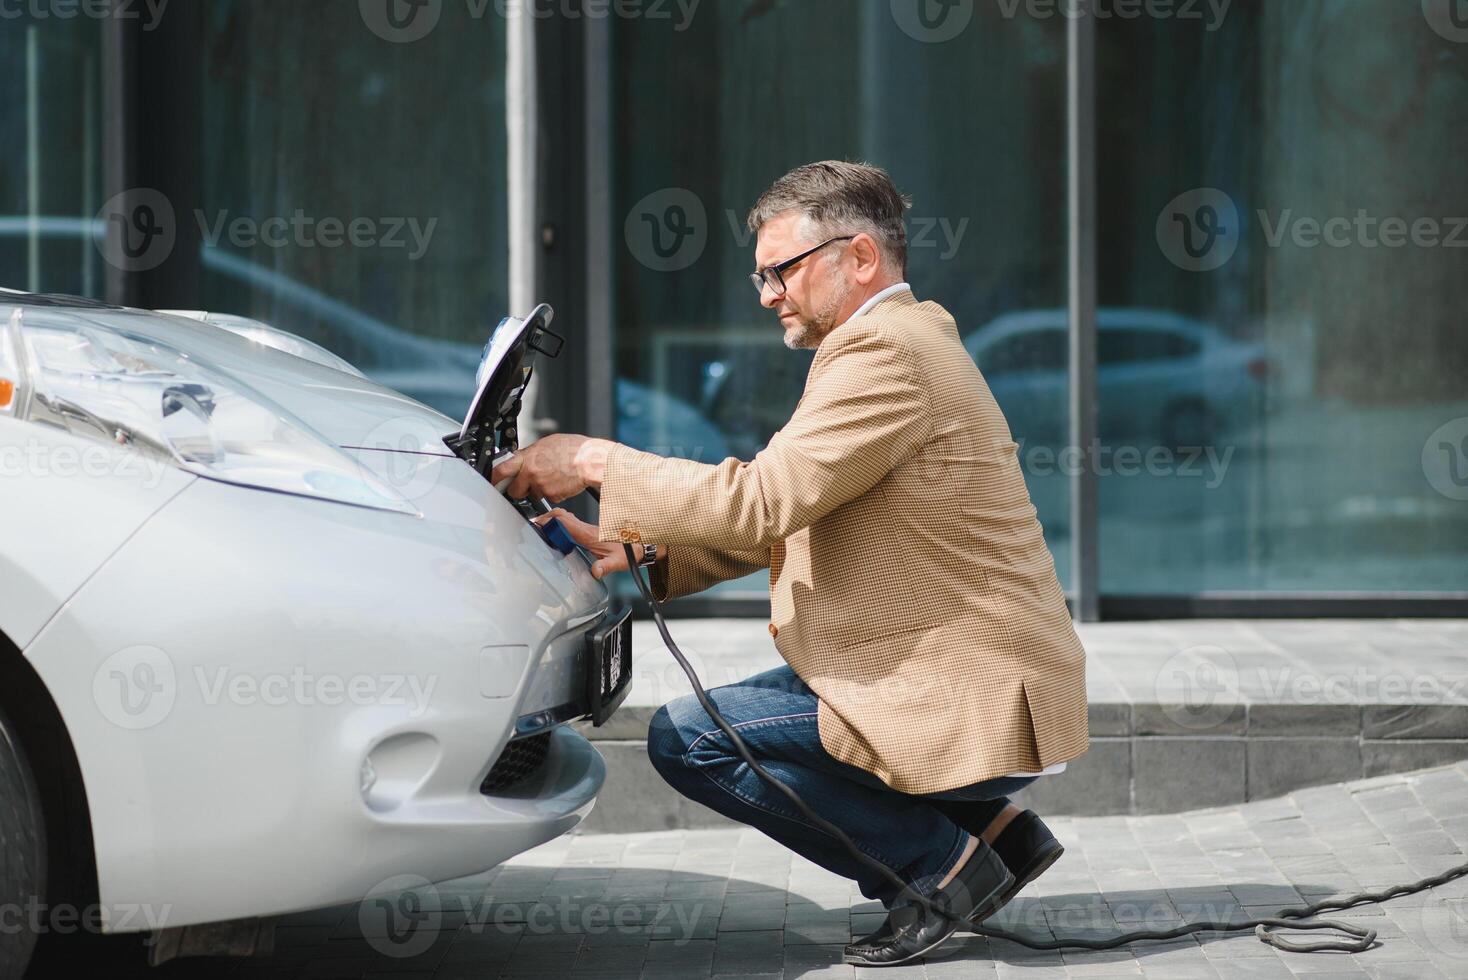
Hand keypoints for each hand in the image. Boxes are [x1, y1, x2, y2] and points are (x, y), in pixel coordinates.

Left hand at [489, 434, 611, 502]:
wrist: (590, 461)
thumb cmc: (574, 449)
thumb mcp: (548, 444)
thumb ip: (533, 454)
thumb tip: (527, 458)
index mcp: (528, 457)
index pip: (502, 470)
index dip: (495, 478)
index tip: (493, 482)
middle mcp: (531, 472)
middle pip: (514, 490)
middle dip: (518, 490)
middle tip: (526, 485)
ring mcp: (541, 486)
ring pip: (533, 495)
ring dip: (539, 490)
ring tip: (553, 478)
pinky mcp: (552, 496)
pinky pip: (548, 498)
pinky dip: (553, 493)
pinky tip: (562, 482)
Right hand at [534, 508, 657, 579]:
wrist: (642, 544)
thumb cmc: (630, 552)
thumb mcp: (618, 562)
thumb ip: (605, 567)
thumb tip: (595, 572)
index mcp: (589, 534)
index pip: (565, 521)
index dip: (549, 521)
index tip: (536, 525)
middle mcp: (587, 529)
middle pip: (562, 516)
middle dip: (546, 518)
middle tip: (534, 526)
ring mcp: (588, 529)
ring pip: (566, 518)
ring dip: (553, 520)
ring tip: (541, 528)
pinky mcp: (590, 532)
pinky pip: (571, 523)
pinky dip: (560, 524)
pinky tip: (557, 533)